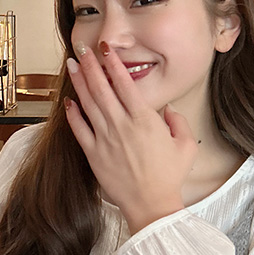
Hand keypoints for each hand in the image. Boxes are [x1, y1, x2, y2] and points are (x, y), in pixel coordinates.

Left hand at [64, 43, 196, 232]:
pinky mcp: (94, 155)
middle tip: (83, 48)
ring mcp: (105, 140)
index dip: (114, 63)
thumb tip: (168, 109)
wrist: (152, 206)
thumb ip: (177, 122)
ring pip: (89, 104)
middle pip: (102, 88)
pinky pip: (79, 129)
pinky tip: (68, 100)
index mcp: (145, 120)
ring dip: (79, 82)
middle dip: (91, 65)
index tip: (106, 49)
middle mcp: (122, 125)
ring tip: (72, 64)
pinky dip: (73, 113)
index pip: (125, 84)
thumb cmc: (170, 177)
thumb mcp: (185, 145)